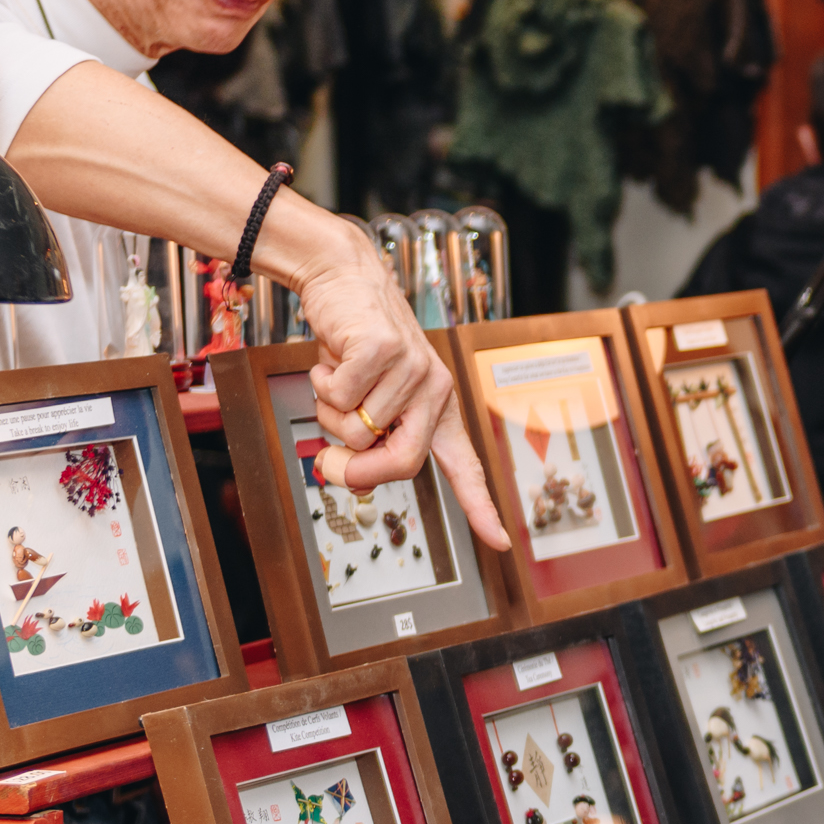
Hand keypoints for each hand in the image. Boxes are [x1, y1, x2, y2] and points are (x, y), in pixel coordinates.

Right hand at [290, 229, 512, 550]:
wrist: (345, 280)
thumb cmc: (356, 345)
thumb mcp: (367, 400)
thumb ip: (369, 442)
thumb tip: (351, 478)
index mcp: (438, 408)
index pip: (465, 467)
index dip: (481, 507)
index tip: (501, 542)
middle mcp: (436, 390)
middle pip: (401, 463)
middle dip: (357, 469)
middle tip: (329, 455)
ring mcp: (414, 369)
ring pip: (356, 429)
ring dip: (330, 408)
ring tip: (340, 376)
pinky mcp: (385, 349)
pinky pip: (339, 396)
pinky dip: (322, 381)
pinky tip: (334, 356)